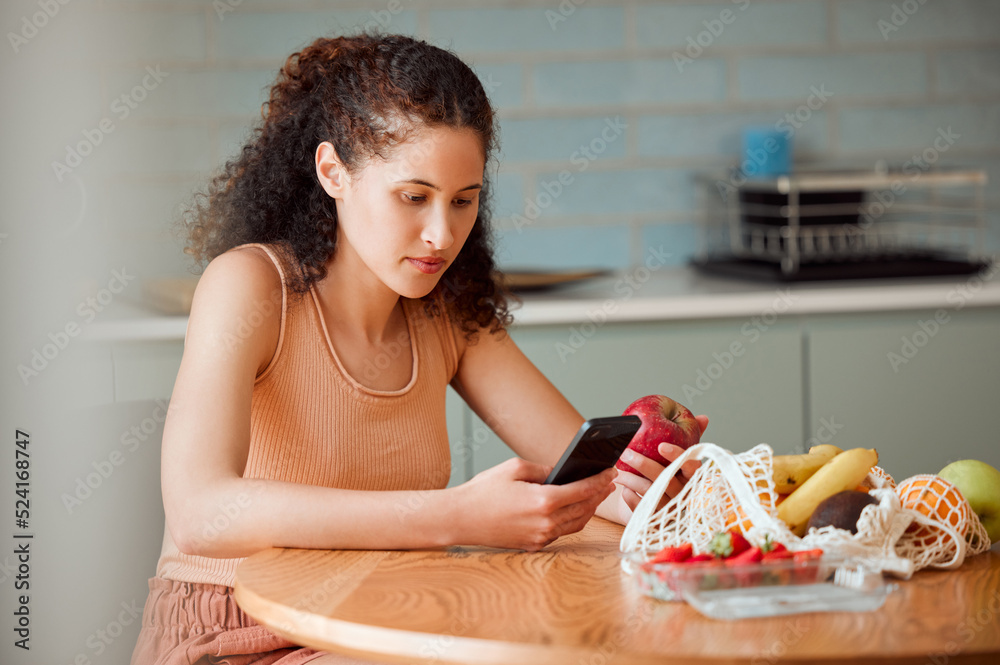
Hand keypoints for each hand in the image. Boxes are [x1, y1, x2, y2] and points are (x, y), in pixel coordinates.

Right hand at [453, 458, 616, 550]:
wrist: (460, 519)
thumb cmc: (483, 491)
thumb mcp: (514, 468)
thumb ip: (543, 469)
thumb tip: (561, 472)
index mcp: (543, 501)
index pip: (583, 490)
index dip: (600, 480)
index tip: (611, 471)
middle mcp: (546, 523)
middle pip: (584, 508)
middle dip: (599, 494)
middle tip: (609, 482)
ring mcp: (540, 537)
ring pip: (576, 523)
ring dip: (589, 509)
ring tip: (597, 495)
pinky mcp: (533, 545)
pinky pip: (561, 532)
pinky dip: (572, 520)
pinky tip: (574, 509)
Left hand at [614, 415, 708, 516]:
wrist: (653, 504)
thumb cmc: (666, 474)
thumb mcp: (678, 456)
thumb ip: (689, 437)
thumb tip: (703, 417)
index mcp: (692, 477)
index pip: (691, 467)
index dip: (677, 456)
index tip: (660, 445)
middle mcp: (683, 494)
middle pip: (666, 479)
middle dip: (644, 464)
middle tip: (626, 453)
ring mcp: (669, 508)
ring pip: (650, 492)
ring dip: (631, 479)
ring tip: (617, 469)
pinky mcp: (654, 519)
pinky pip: (640, 507)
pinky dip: (629, 496)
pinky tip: (624, 488)